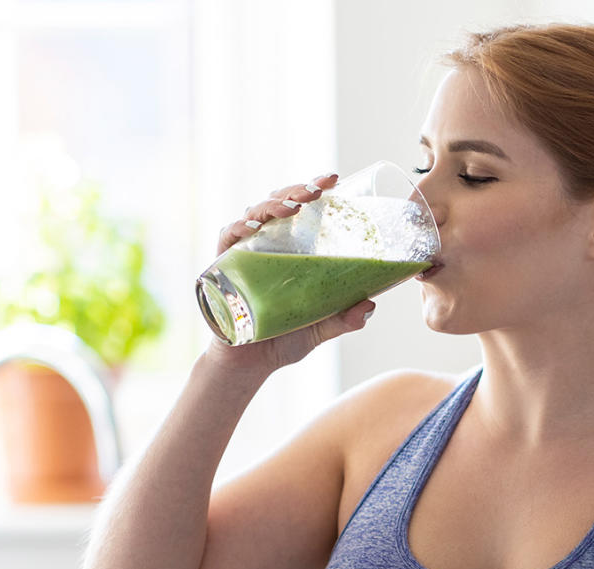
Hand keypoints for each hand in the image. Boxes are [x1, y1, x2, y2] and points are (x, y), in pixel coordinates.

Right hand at [205, 172, 374, 374]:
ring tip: (294, 206)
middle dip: (297, 190)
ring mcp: (243, 254)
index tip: (334, 178)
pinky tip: (254, 226)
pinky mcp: (223, 268)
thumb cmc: (283, 339)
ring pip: (254, 214)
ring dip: (273, 205)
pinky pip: (227, 239)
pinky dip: (239, 228)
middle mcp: (266, 245)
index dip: (313, 189)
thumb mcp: (321, 328)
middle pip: (278, 205)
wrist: (249, 365)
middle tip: (318, 189)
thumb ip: (343, 318)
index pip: (301, 209)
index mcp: (290, 250)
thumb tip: (370, 306)